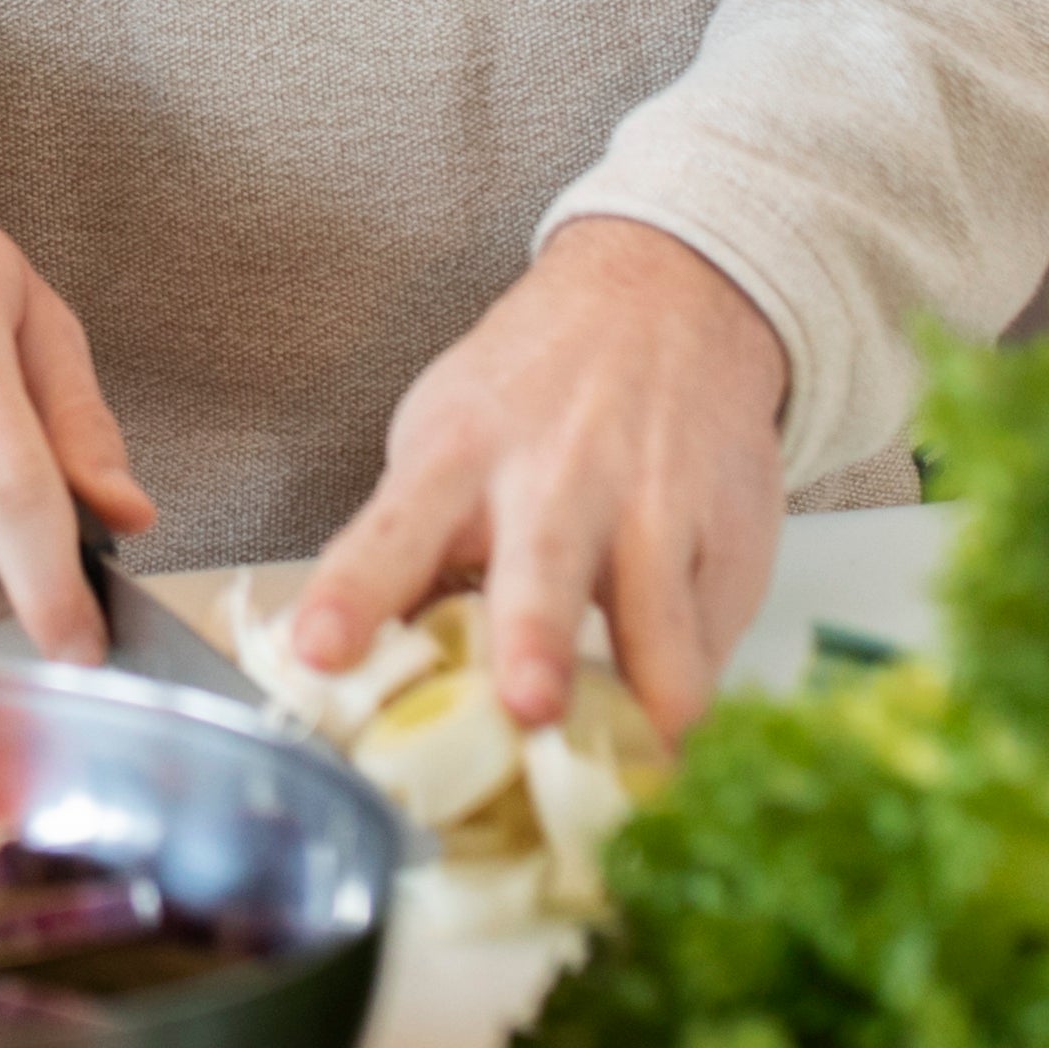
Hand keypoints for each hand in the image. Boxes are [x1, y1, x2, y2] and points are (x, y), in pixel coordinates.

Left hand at [286, 215, 787, 736]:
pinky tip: (678, 726)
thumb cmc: (533, 393)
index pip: (390, 535)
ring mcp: (652, 508)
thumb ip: (418, 548)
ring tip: (650, 750)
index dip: (353, 597)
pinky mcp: (729, 536)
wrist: (666, 296)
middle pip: (540, 570)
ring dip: (653, 688)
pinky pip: (716, 630)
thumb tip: (364, 675)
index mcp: (455, 458)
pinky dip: (699, 687)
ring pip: (655, 615)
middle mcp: (554, 479)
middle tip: (529, 704)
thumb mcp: (449, 437)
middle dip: (535, 638)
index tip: (319, 653)